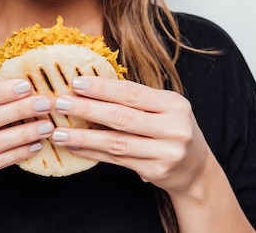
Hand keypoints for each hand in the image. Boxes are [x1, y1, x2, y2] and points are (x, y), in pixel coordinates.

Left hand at [50, 76, 211, 193]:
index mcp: (175, 104)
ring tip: (59, 132)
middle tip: (60, 104)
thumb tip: (90, 86)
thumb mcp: (165, 108)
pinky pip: (117, 160)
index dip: (102, 88)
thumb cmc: (172, 129)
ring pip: (116, 143)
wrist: (196, 169)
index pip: (132, 94)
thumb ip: (135, 99)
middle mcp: (174, 128)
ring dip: (83, 137)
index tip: (76, 83)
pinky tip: (74, 148)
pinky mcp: (155, 172)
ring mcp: (166, 153)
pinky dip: (93, 153)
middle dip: (87, 110)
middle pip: (122, 118)